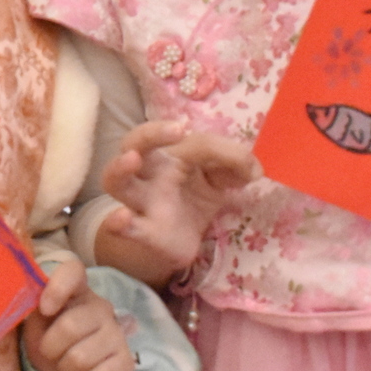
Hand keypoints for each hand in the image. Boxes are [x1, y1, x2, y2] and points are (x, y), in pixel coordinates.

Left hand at [20, 257, 132, 370]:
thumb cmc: (49, 340)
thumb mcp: (35, 321)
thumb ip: (28, 303)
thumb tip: (13, 294)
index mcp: (76, 290)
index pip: (73, 270)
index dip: (57, 288)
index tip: (44, 309)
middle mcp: (100, 307)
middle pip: (70, 326)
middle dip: (50, 347)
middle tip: (49, 352)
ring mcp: (117, 334)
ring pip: (81, 357)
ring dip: (65, 367)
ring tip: (66, 364)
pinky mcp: (126, 362)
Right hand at [97, 121, 259, 285]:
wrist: (181, 239)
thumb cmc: (194, 195)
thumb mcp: (218, 177)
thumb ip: (234, 165)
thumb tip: (255, 168)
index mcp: (166, 153)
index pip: (180, 138)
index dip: (206, 142)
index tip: (211, 141)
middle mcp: (147, 172)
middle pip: (132, 143)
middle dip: (149, 134)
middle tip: (175, 131)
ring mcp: (141, 201)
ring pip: (115, 181)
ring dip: (119, 168)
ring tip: (130, 161)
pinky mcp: (143, 232)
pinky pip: (123, 227)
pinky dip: (117, 223)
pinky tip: (121, 218)